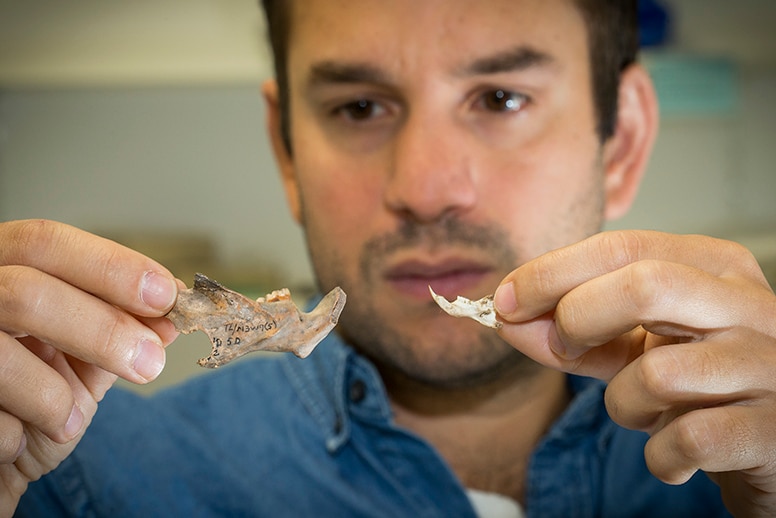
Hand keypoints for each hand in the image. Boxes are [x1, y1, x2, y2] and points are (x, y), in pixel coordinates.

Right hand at [0, 220, 178, 513]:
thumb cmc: (31, 395)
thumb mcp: (83, 356)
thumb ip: (121, 329)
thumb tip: (171, 317)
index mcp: (1, 269)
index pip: (46, 242)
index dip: (110, 265)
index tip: (165, 295)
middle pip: (25, 292)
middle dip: (101, 328)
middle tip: (149, 361)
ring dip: (54, 395)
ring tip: (71, 418)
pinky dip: (18, 433)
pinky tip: (22, 438)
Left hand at [494, 230, 775, 515]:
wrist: (771, 443)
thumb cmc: (699, 385)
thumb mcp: (636, 348)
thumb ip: (574, 332)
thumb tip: (506, 315)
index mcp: (713, 267)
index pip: (621, 247)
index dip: (551, 273)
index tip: (505, 301)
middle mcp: (749, 306)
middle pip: (643, 286)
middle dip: (577, 319)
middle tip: (565, 348)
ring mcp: (769, 366)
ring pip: (658, 373)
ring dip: (624, 404)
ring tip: (645, 411)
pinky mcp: (773, 429)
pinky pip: (689, 439)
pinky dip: (661, 455)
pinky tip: (674, 453)